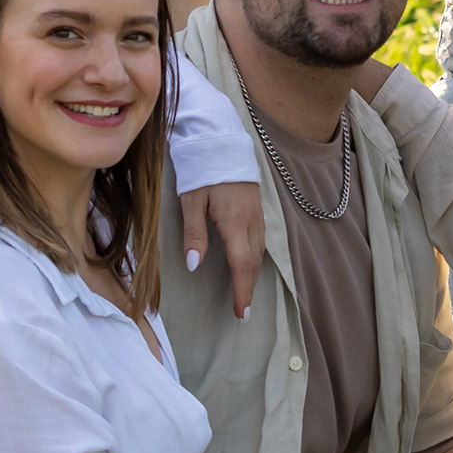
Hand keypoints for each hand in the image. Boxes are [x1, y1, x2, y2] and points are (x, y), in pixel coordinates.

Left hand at [181, 178, 264, 317]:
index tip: (240, 312)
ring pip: (260, 252)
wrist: (221, 140)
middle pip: (254, 262)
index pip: (241, 264)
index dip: (241, 290)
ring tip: (245, 293)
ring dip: (253, 275)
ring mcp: (258, 214)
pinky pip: (261, 240)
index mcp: (234, 221)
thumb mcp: (191, 200)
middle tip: (243, 312)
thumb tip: (194, 265)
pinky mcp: (257, 208)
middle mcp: (251, 221)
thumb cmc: (202, 168)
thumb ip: (194, 233)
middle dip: (249, 288)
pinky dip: (256, 258)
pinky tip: (248, 264)